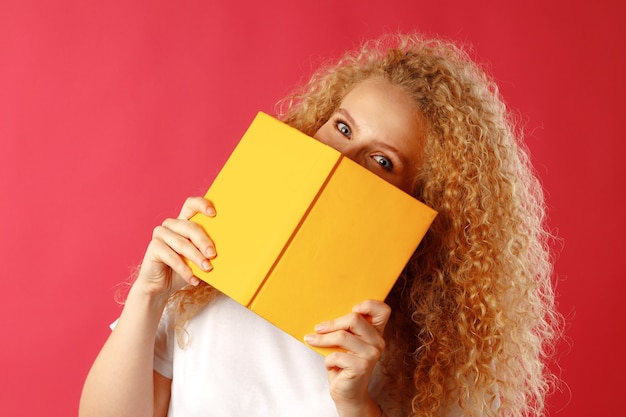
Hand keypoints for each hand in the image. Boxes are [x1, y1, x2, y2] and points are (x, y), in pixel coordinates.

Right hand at [134, 196, 216, 298]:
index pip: (191, 205)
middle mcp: (171, 225)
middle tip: (213, 254)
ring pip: (182, 243)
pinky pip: (171, 256)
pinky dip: (184, 269)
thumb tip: (228, 248)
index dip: (202, 205)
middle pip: (190, 227)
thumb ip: (207, 249)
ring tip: (207, 268)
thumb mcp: (198, 257)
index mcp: (184, 222)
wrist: (161, 287)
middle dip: (204, 241)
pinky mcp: (153, 247)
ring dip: (196, 257)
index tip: (213, 214)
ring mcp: (161, 234)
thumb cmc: (184, 269)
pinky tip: (193, 279)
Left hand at [305, 300, 390, 416]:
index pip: (383, 310)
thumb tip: (323, 316)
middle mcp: (378, 341)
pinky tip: (330, 366)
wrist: (348, 394)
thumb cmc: (343, 365)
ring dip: (322, 339)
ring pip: (342, 336)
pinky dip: (327, 360)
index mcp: (375, 332)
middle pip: (355, 318)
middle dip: (332, 323)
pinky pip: (336, 355)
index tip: (353, 308)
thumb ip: (343, 329)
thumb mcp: (344, 343)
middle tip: (317, 328)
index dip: (369, 304)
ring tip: (311, 340)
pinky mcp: (362, 367)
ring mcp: (372, 354)